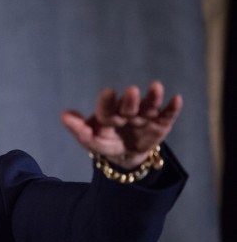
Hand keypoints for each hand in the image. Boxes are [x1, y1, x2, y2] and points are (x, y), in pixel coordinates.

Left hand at [60, 81, 181, 168]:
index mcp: (108, 115)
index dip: (106, 102)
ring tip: (156, 86)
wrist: (125, 155)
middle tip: (131, 91)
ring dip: (153, 97)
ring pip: (149, 106)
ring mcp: (145, 117)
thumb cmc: (105, 142)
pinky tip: (176, 99)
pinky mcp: (161, 123)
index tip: (108, 93)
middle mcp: (127, 112)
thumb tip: (63, 115)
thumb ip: (78, 129)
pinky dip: (172, 108)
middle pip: (128, 106)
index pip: (106, 108)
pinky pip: (167, 115)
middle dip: (130, 100)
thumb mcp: (90, 140)